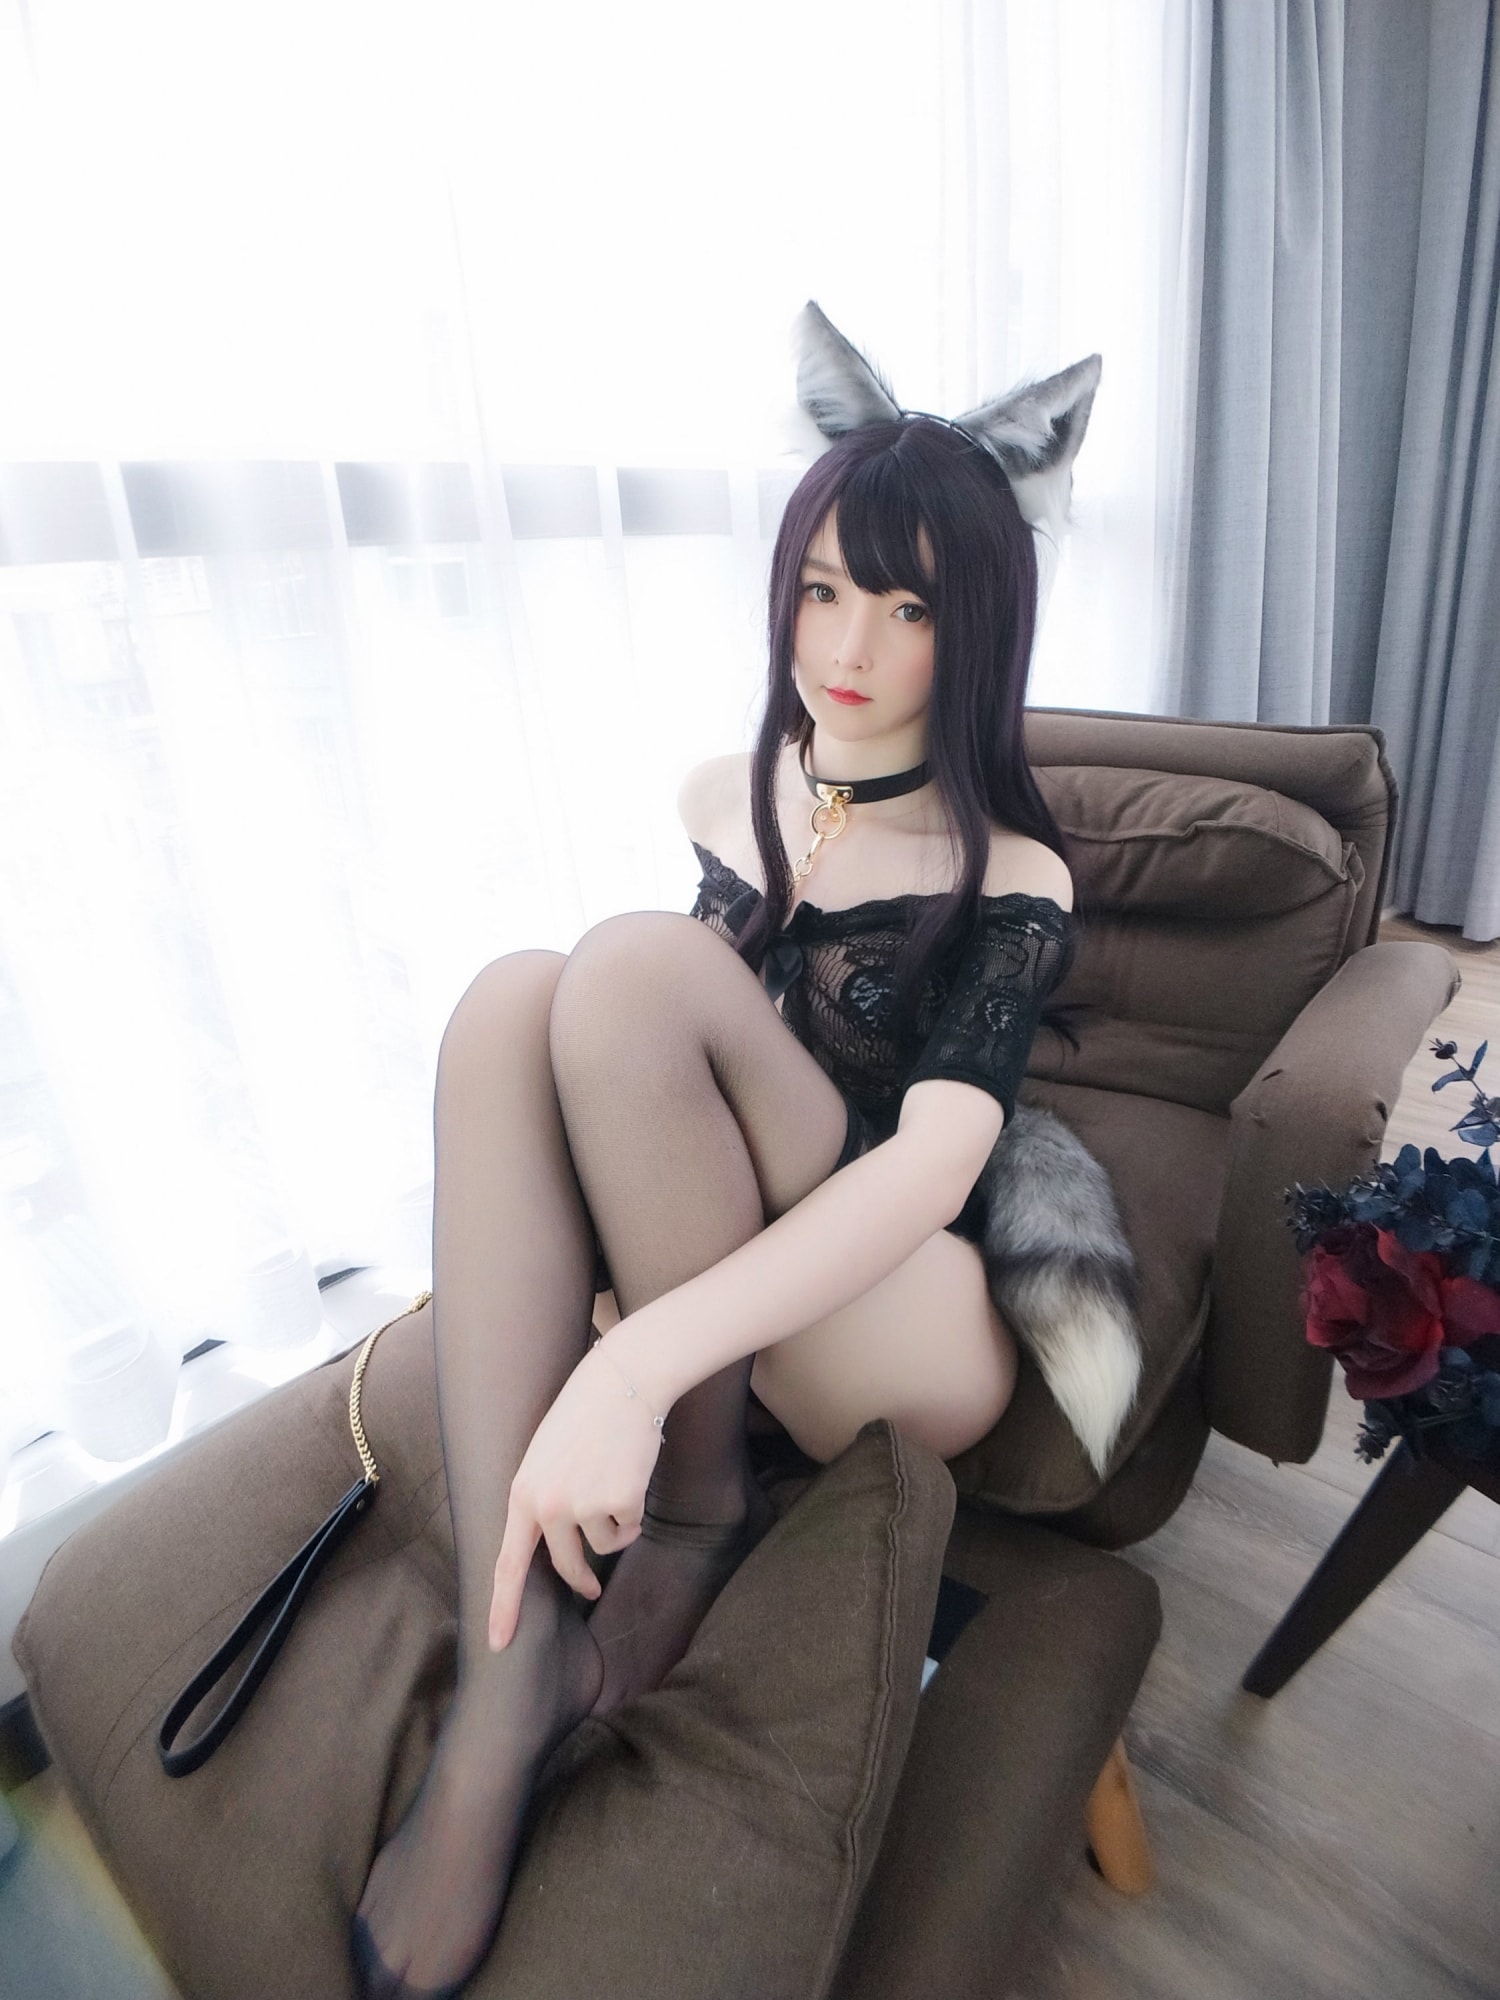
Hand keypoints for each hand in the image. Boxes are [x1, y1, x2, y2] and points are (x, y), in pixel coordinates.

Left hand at [488, 1340, 665, 1650]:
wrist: (623, 1381)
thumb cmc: (583, 1415)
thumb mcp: (544, 1458)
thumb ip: (541, 1501)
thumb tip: (550, 1549)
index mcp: (523, 1494)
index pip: (507, 1563)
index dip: (503, 1607)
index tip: (498, 1643)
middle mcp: (549, 1505)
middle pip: (565, 1565)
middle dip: (581, 1581)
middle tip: (590, 1591)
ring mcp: (585, 1505)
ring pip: (604, 1544)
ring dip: (614, 1524)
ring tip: (612, 1478)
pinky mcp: (621, 1501)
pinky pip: (630, 1526)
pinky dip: (634, 1509)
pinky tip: (630, 1473)